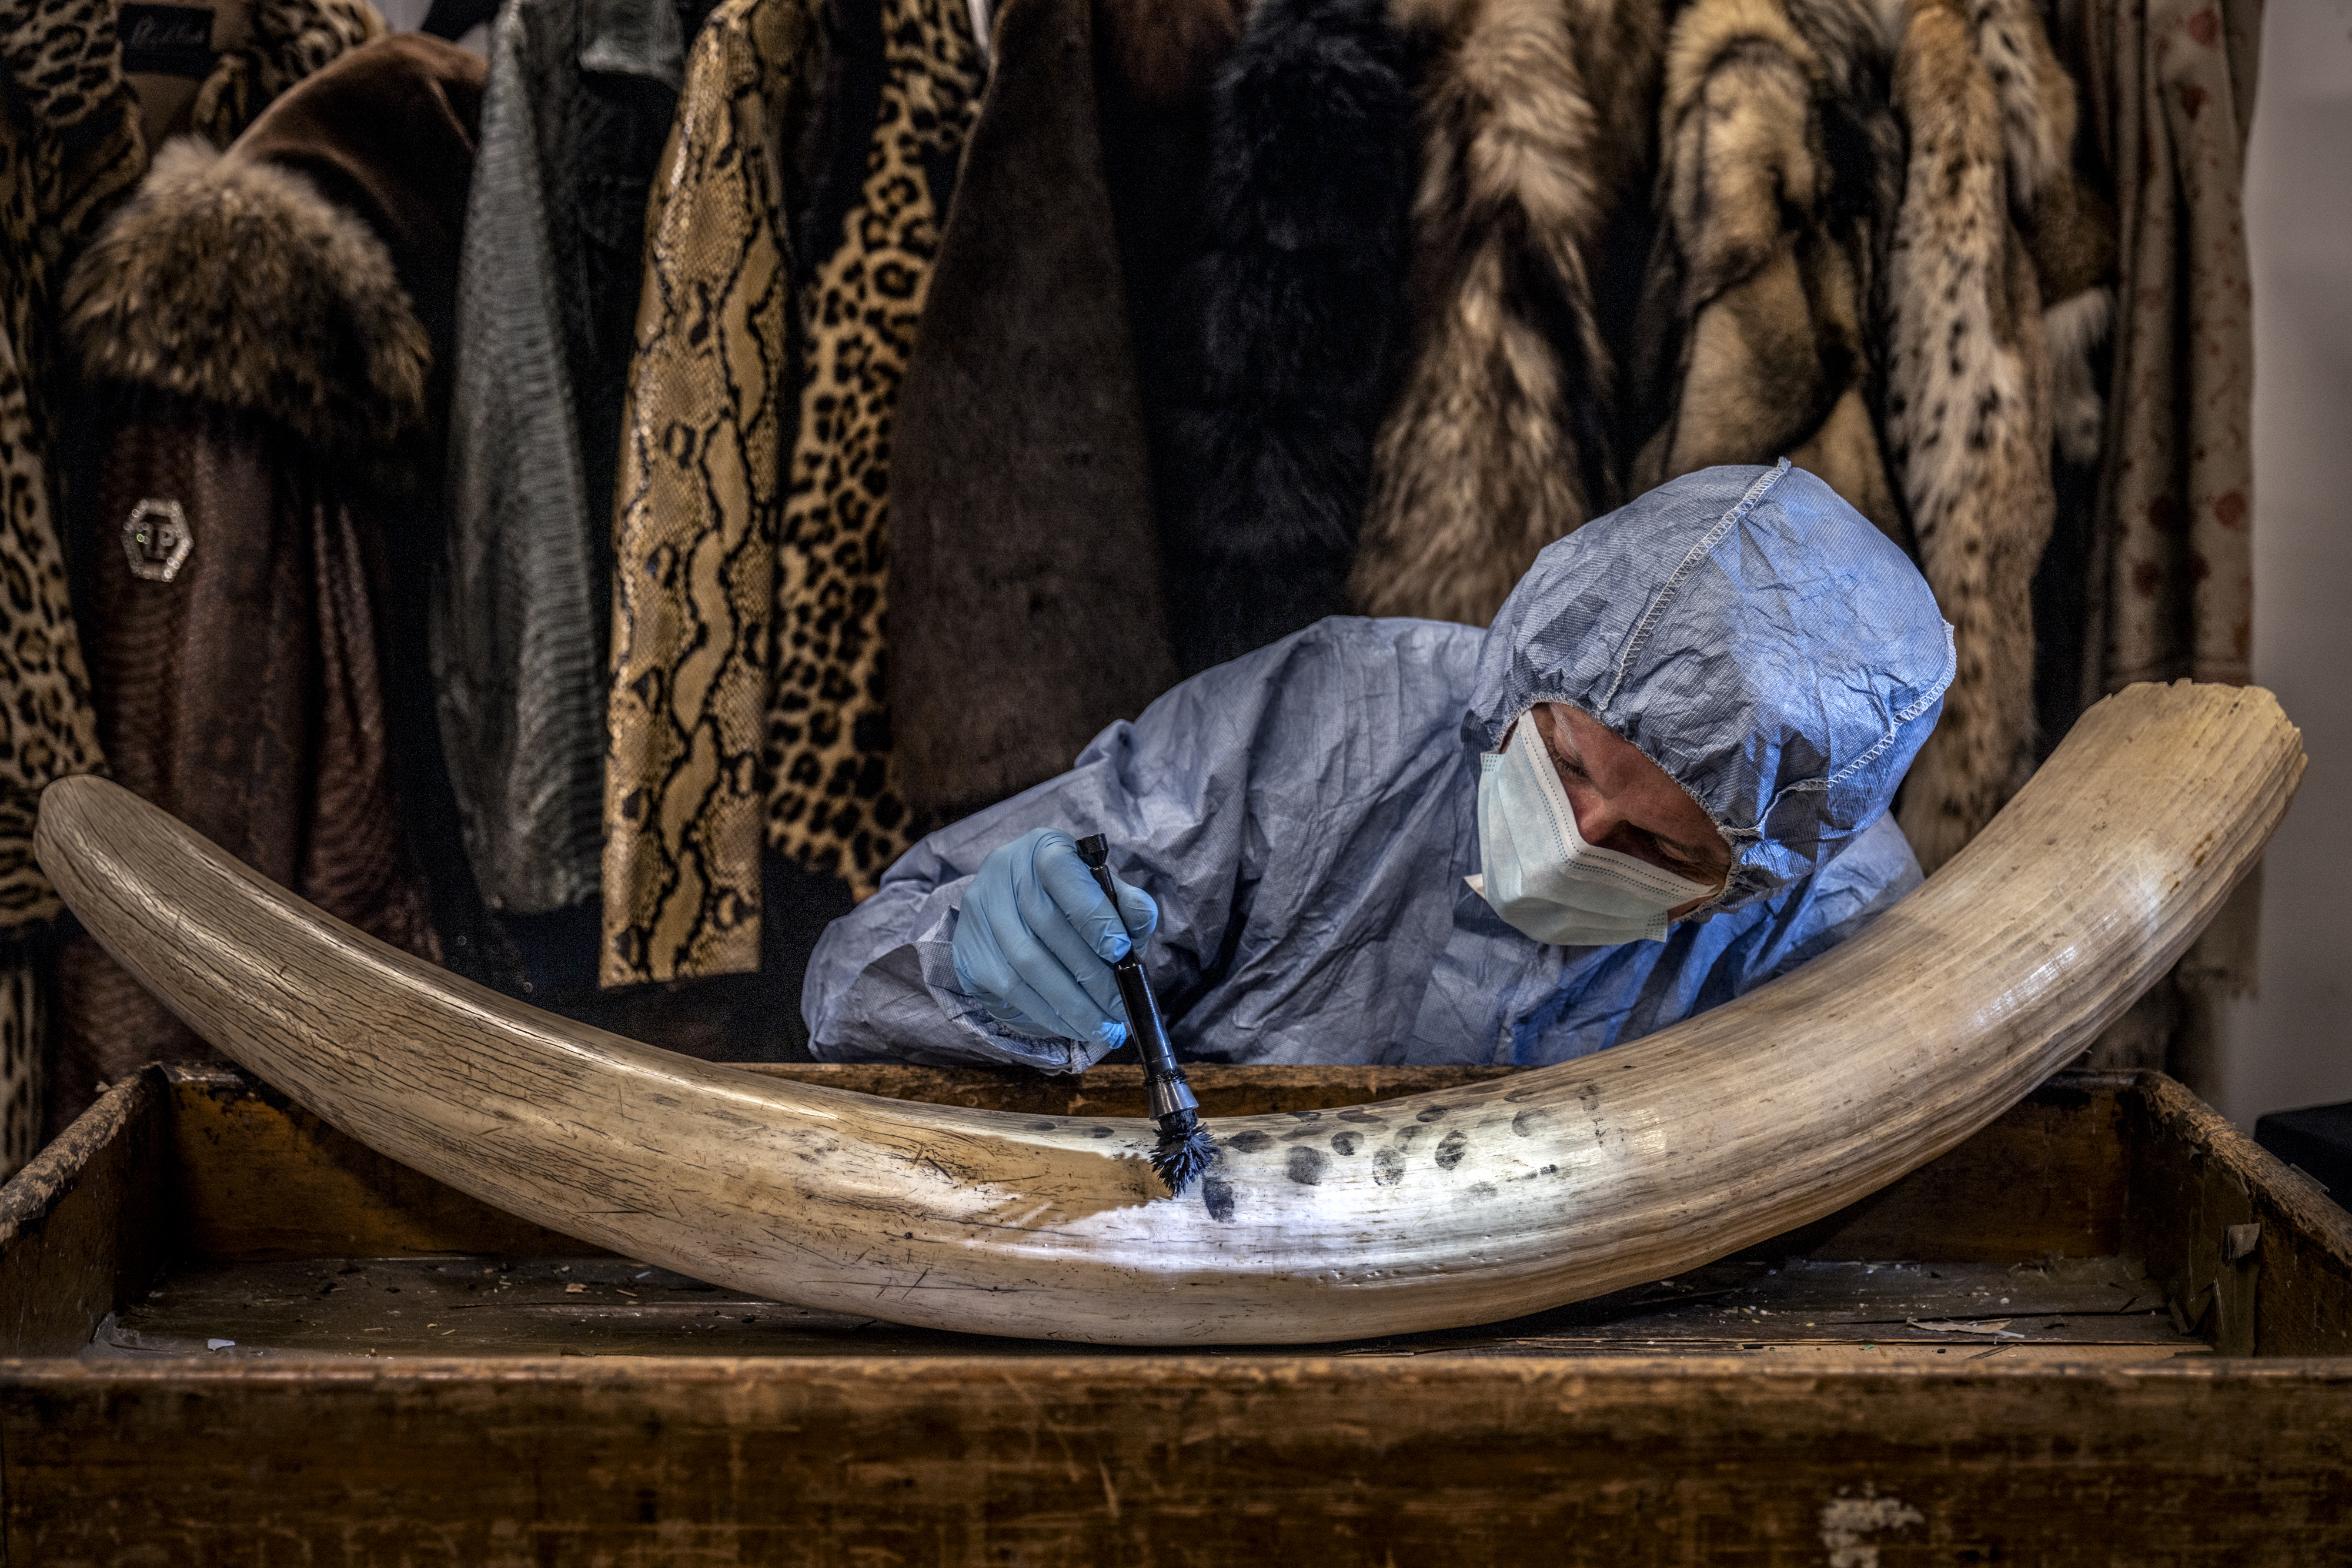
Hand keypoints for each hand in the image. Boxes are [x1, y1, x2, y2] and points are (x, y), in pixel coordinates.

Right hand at [951, 828, 1159, 1046]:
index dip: (1092, 913)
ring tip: (1104, 1028)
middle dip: (1091, 976)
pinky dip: (1047, 1013)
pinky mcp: (969, 948)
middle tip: (1122, 1009)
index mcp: (1043, 848)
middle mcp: (1004, 871)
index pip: (1064, 873)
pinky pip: (1010, 989)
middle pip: (1046, 927)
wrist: (1015, 906)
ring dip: (1071, 1004)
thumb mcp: (1104, 893)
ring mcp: (981, 910)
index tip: (1121, 952)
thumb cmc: (1073, 900)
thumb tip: (1140, 923)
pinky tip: (1074, 1026)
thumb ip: (1127, 904)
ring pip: (1026, 964)